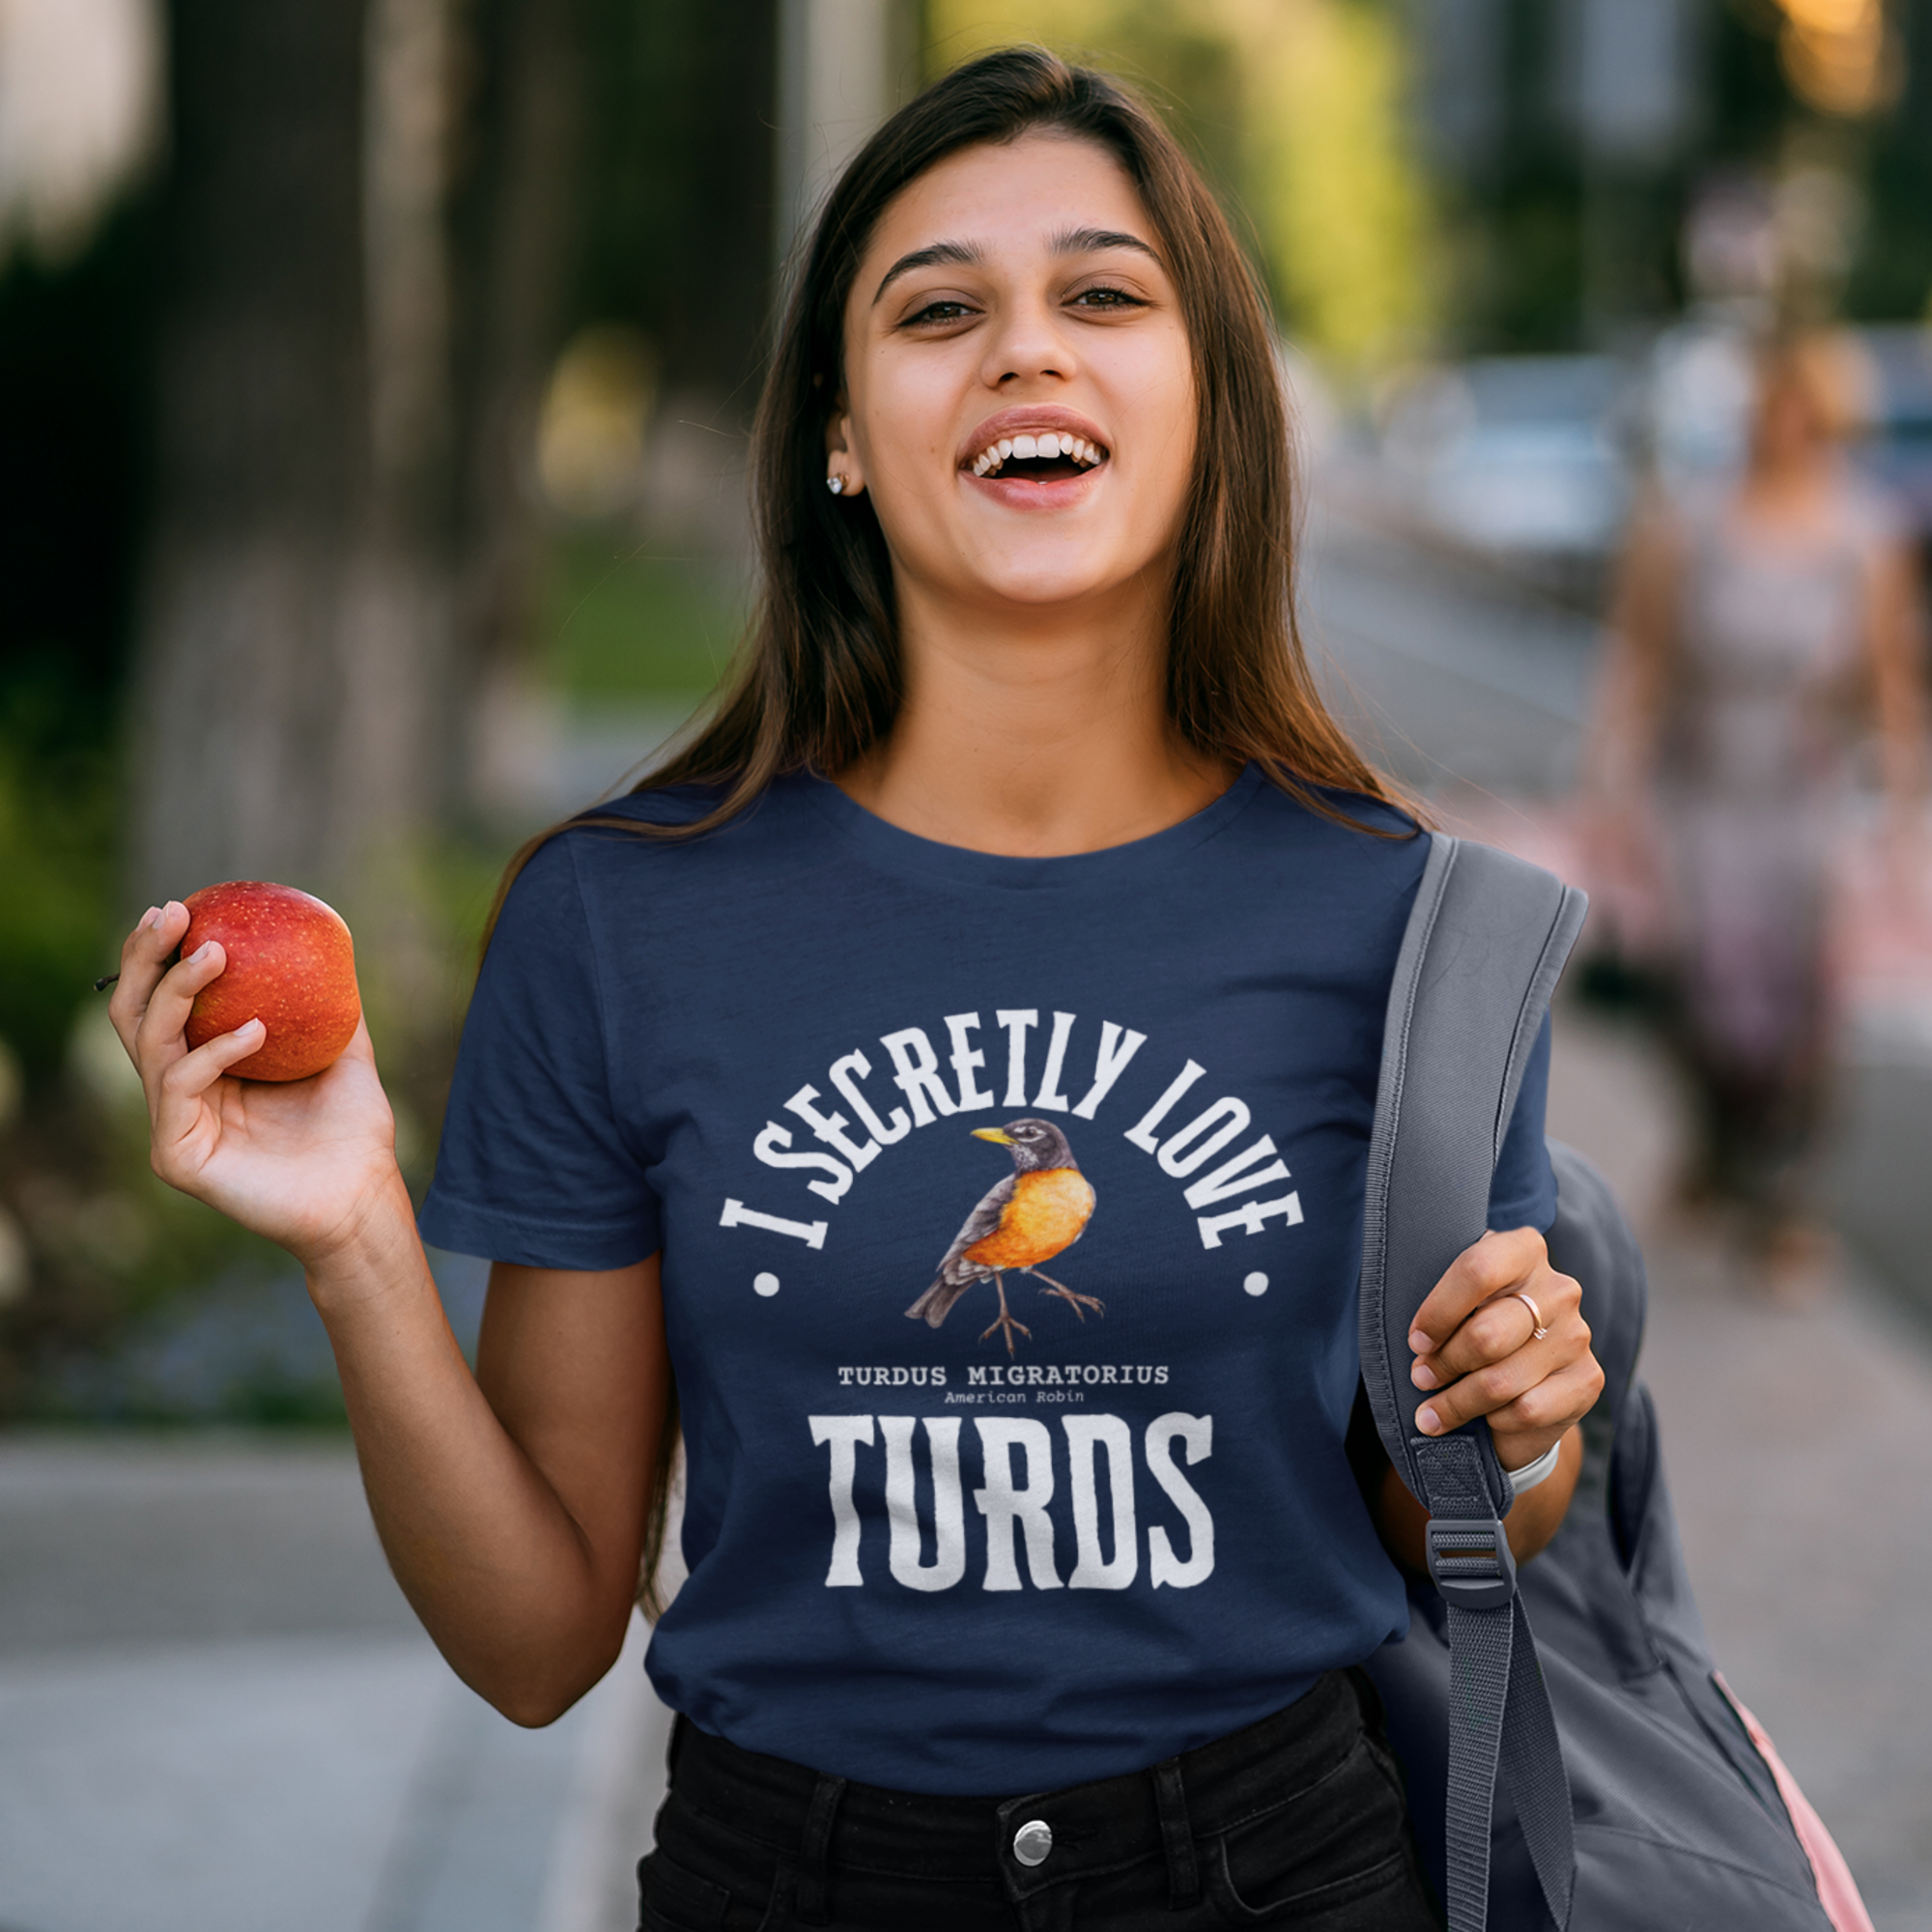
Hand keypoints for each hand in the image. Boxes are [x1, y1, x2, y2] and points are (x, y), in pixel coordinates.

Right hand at [107, 901, 408, 1271]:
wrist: (363, 1196)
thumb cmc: (354, 1132)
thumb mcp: (345, 1053)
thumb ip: (331, 1006)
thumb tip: (336, 945)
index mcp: (206, 1067)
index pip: (165, 1002)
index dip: (159, 953)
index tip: (182, 905)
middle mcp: (180, 1092)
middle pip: (135, 1014)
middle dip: (144, 957)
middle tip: (174, 913)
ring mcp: (173, 1124)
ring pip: (149, 1043)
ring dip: (178, 991)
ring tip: (216, 952)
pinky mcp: (177, 1155)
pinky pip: (181, 1087)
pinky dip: (215, 1051)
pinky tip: (258, 1031)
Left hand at [1406, 1227, 1602, 1473]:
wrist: (1518, 1384)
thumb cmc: (1471, 1330)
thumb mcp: (1454, 1305)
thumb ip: (1440, 1303)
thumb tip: (1418, 1341)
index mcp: (1523, 1250)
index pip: (1478, 1269)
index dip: (1439, 1311)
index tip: (1416, 1340)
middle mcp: (1559, 1288)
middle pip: (1486, 1334)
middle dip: (1444, 1363)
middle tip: (1421, 1377)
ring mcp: (1577, 1335)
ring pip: (1501, 1380)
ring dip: (1457, 1401)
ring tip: (1432, 1411)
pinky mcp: (1588, 1380)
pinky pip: (1527, 1409)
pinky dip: (1495, 1419)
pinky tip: (1485, 1417)